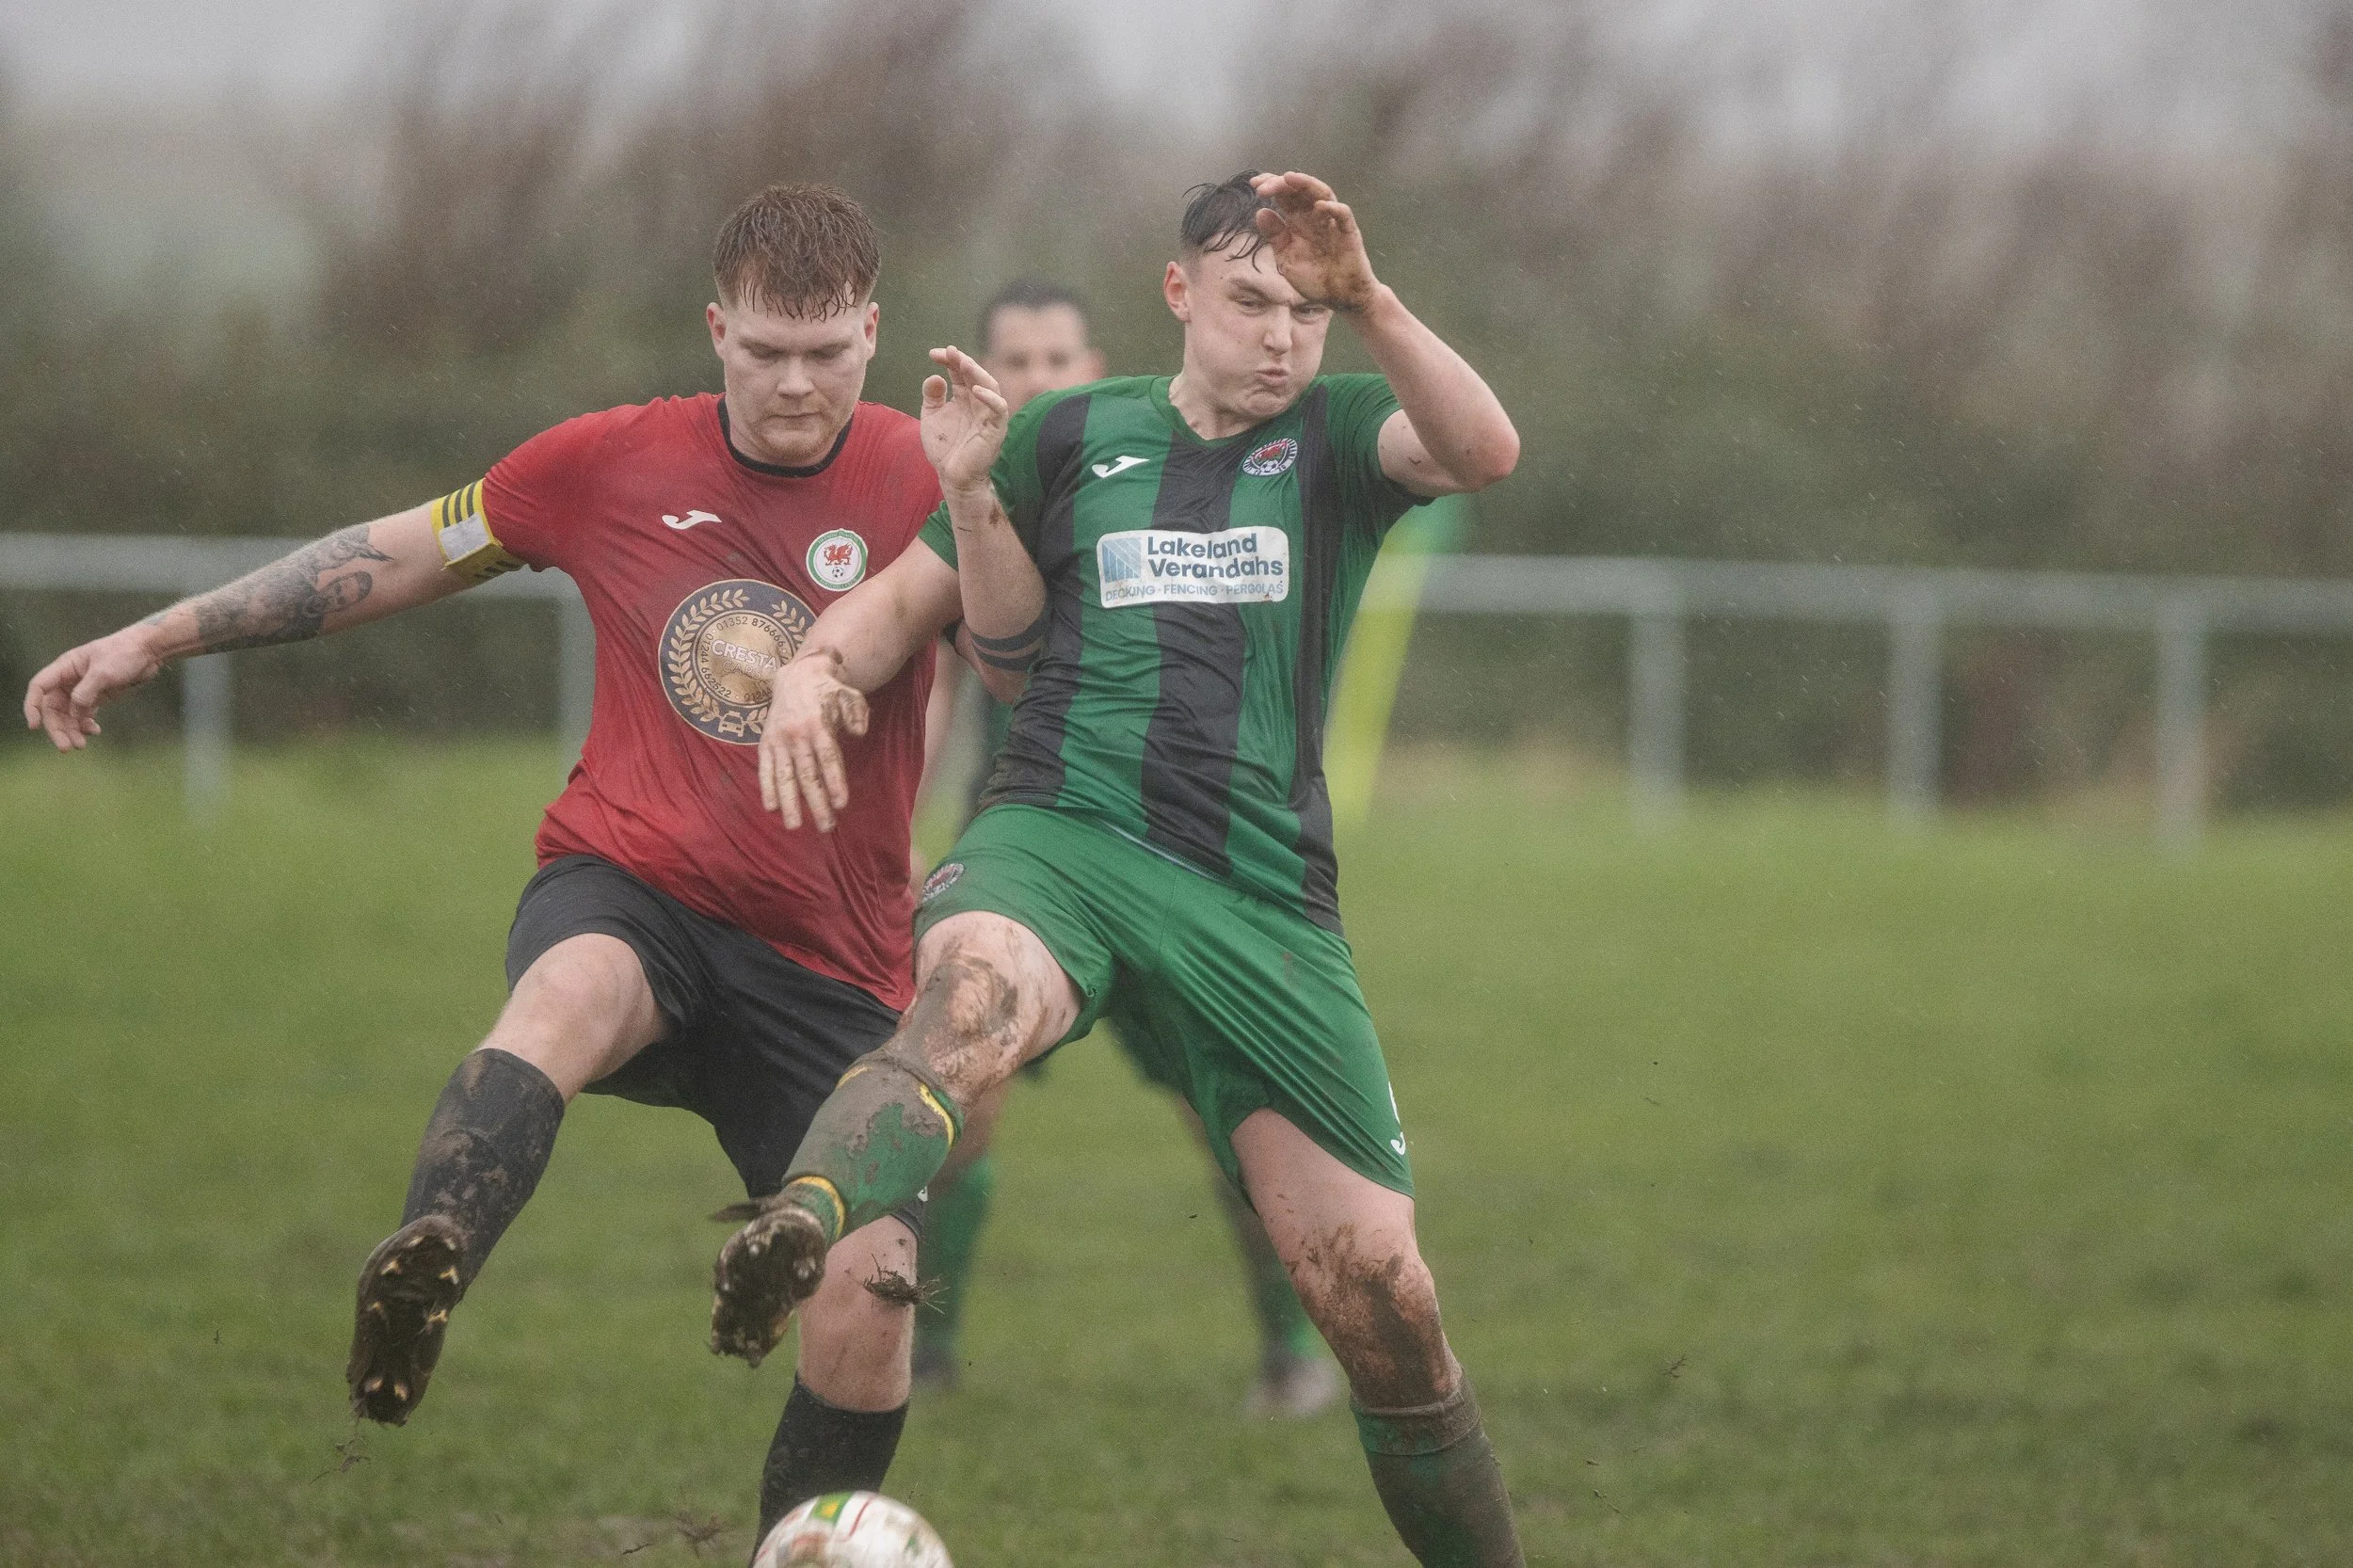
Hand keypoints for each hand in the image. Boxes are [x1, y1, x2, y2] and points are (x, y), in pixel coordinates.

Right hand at [22, 625, 167, 751]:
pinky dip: (86, 725)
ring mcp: (83, 689)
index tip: (35, 726)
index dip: (32, 707)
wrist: (148, 651)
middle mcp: (69, 680)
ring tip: (81, 745)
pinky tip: (95, 731)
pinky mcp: (97, 697)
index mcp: (65, 668)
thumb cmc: (124, 654)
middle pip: (53, 708)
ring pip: (68, 715)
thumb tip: (74, 713)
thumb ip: (86, 692)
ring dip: (71, 730)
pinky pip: (84, 715)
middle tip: (66, 747)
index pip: (39, 687)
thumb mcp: (103, 672)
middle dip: (57, 728)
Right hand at [757, 651, 869, 831]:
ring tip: (795, 826)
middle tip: (826, 826)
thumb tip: (859, 733)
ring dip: (790, 803)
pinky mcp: (765, 743)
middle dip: (816, 803)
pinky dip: (767, 788)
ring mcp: (778, 740)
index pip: (828, 759)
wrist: (795, 677)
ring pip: (784, 776)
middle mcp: (796, 735)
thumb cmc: (828, 692)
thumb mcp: (849, 696)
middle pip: (807, 774)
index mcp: (818, 725)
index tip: (840, 804)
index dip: (834, 781)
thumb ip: (857, 714)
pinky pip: (764, 769)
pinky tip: (772, 808)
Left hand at [920, 346, 1010, 499]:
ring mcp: (988, 414)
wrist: (952, 477)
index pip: (960, 371)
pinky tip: (975, 390)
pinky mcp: (996, 428)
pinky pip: (999, 408)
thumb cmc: (944, 448)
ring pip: (990, 386)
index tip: (933, 354)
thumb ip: (932, 396)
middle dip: (963, 361)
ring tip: (963, 363)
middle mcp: (978, 402)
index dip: (949, 359)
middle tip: (949, 352)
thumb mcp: (931, 417)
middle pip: (976, 374)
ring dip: (978, 373)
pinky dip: (990, 398)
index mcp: (963, 396)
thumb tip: (935, 376)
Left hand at [1251, 171, 1379, 312]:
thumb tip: (1260, 212)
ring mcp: (1332, 222)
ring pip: (1322, 193)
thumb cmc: (1314, 278)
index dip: (1271, 185)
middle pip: (1300, 190)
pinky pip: (1343, 215)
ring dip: (1306, 183)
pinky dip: (1333, 208)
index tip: (1254, 184)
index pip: (1285, 195)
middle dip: (1281, 183)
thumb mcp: (1286, 259)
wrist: (1338, 297)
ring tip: (1289, 178)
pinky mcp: (1348, 232)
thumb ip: (1275, 237)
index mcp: (1298, 221)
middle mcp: (1314, 216)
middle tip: (1263, 186)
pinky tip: (1319, 206)